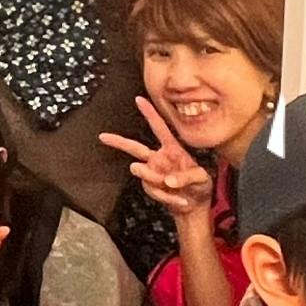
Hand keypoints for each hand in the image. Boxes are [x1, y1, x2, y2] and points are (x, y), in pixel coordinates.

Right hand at [99, 96, 214, 217]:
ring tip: (175, 189)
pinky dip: (168, 198)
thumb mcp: (201, 179)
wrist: (195, 206)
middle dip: (118, 142)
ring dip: (159, 183)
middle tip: (103, 137)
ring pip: (145, 174)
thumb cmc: (200, 186)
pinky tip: (181, 200)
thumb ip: (186, 177)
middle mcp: (159, 158)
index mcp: (172, 149)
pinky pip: (153, 191)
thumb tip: (167, 180)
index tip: (139, 99)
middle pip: (135, 148)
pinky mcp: (151, 187)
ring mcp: (153, 173)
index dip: (150, 113)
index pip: (160, 128)